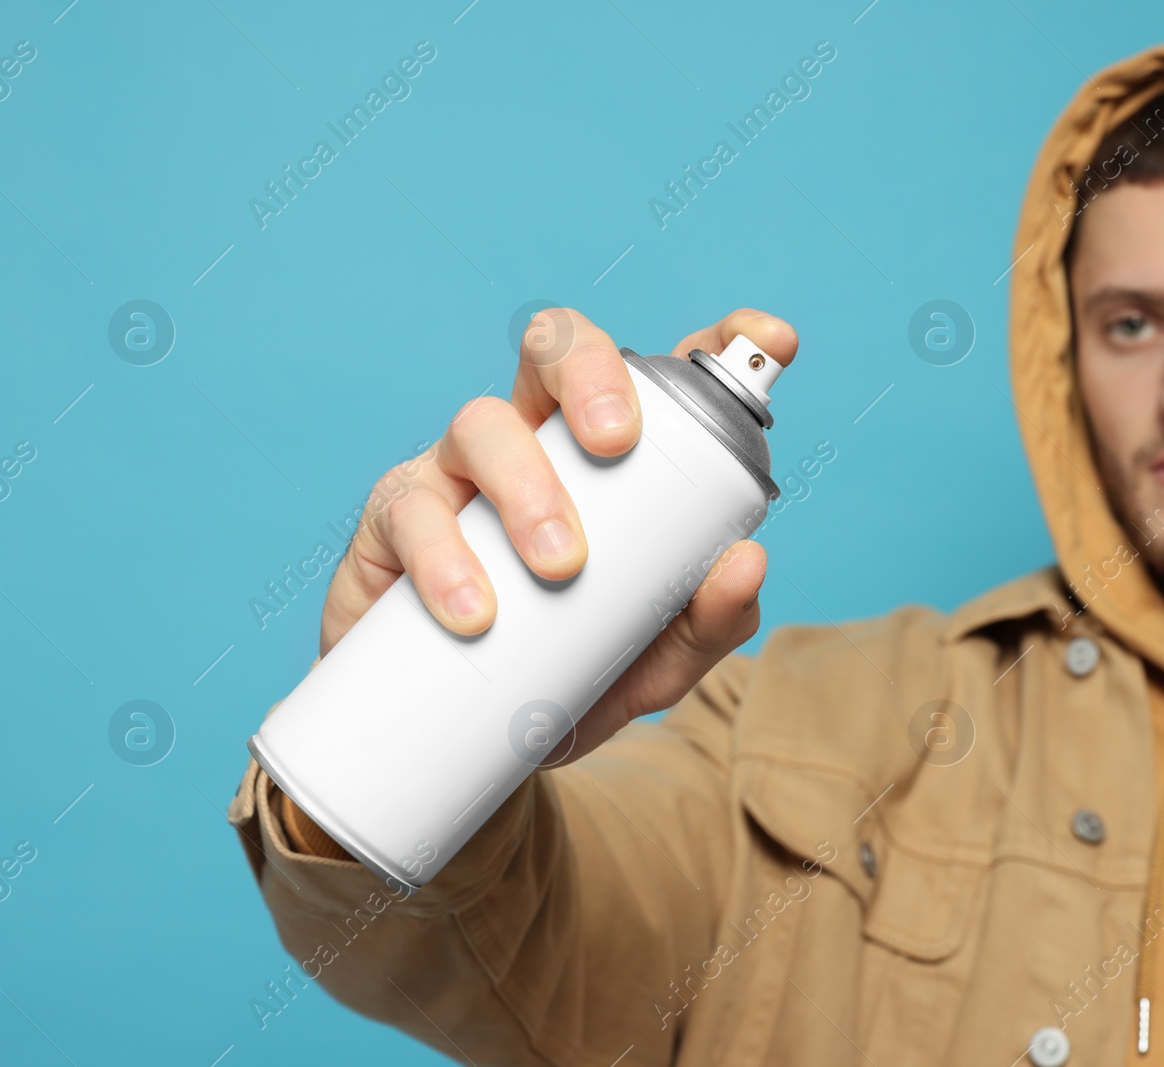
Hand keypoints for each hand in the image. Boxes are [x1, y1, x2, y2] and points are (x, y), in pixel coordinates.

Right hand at [317, 307, 797, 763]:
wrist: (465, 753)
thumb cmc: (573, 679)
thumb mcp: (657, 661)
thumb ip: (708, 620)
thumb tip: (748, 562)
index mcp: (613, 459)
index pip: (663, 379)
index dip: (720, 343)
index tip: (768, 338)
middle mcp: (537, 443)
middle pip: (556, 349)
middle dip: (591, 372)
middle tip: (619, 442)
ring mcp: (460, 475)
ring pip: (482, 423)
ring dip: (527, 485)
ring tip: (560, 564)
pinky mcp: (395, 524)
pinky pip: (412, 511)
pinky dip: (446, 558)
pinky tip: (476, 611)